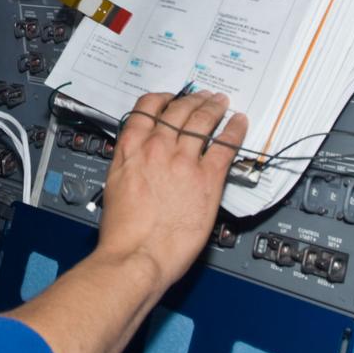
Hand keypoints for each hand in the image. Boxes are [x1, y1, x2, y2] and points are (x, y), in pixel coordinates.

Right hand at [95, 91, 247, 286]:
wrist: (137, 255)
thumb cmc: (123, 231)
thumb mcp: (114, 185)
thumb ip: (128, 163)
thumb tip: (136, 157)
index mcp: (132, 148)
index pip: (147, 107)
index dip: (163, 98)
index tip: (171, 97)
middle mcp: (158, 147)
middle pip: (179, 110)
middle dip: (193, 99)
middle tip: (203, 96)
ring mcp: (184, 161)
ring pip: (202, 121)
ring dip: (213, 107)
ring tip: (221, 102)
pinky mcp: (208, 179)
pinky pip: (225, 146)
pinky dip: (234, 130)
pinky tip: (239, 123)